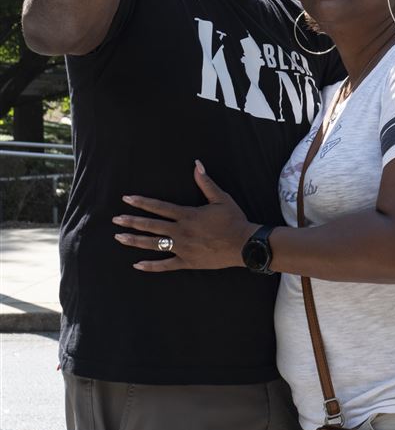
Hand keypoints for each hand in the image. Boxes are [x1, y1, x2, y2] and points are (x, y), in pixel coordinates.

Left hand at [112, 161, 256, 271]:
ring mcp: (182, 247)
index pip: (159, 207)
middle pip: (151, 226)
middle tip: (115, 220)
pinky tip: (137, 265)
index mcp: (187, 215)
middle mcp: (181, 231)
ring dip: (135, 240)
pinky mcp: (187, 261)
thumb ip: (206, 182)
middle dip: (131, 221)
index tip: (126, 199)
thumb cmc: (234, 220)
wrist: (244, 244)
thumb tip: (197, 164)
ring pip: (153, 244)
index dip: (141, 202)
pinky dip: (151, 266)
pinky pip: (165, 265)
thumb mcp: (222, 198)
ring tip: (119, 238)